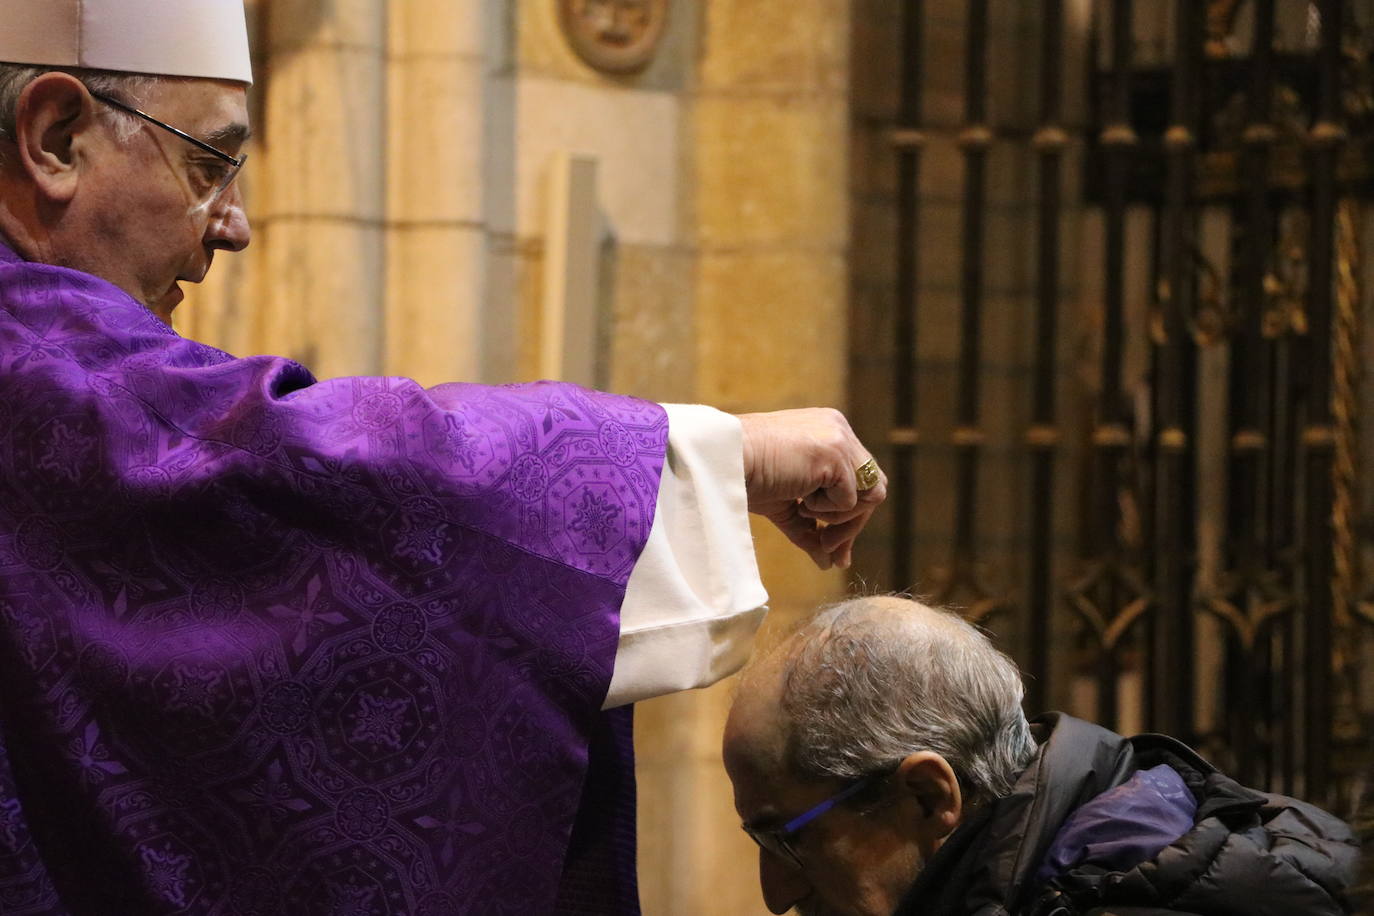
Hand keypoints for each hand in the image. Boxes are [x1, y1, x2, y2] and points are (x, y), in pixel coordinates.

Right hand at [736, 408, 887, 569]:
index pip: (858, 480)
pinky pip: (851, 500)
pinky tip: (799, 498)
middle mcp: (838, 429)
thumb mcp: (784, 503)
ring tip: (805, 512)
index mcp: (827, 432)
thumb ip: (809, 528)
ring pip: (871, 494)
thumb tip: (828, 562)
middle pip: (872, 488)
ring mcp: (840, 439)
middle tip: (832, 553)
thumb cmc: (744, 476)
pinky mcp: (835, 453)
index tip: (833, 550)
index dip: (849, 518)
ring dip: (841, 518)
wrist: (721, 461)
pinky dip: (826, 511)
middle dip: (853, 526)